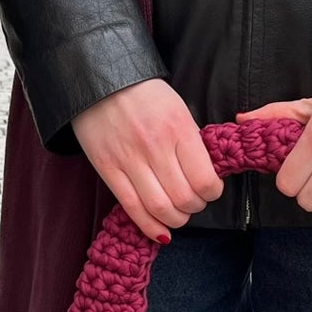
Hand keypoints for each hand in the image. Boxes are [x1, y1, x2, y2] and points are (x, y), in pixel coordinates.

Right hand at [73, 80, 223, 240]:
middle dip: (194, 208)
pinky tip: (161, 231)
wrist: (99, 79)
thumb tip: (206, 174)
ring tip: (177, 214)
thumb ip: (191, 141)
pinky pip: (132, 208)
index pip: (204, 180)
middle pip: (183, 199)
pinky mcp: (108, 170)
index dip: (212, 193)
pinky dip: (150, 227)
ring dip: (175, 220)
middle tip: (193, 202)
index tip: (210, 190)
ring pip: (160, 209)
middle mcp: (154, 147)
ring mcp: (129, 160)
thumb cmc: (144, 94)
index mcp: (177, 129)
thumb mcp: (178, 109)